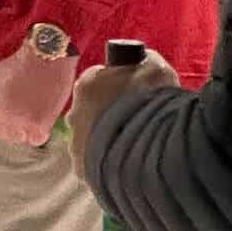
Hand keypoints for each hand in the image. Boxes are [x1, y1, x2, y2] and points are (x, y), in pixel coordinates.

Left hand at [0, 42, 77, 146]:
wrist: (46, 58)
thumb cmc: (21, 63)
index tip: (2, 118)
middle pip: (2, 134)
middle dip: (10, 125)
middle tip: (22, 110)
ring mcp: (19, 122)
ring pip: (19, 138)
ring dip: (25, 129)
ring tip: (33, 111)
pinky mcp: (38, 126)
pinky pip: (36, 139)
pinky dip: (39, 132)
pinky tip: (41, 117)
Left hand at [70, 49, 178, 182]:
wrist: (151, 148)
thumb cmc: (154, 103)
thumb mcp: (156, 69)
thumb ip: (144, 61)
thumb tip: (142, 61)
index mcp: (88, 84)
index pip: (100, 79)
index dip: (119, 85)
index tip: (136, 93)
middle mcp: (75, 112)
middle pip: (93, 109)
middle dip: (110, 112)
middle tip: (136, 120)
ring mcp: (76, 142)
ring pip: (91, 138)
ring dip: (109, 139)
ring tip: (134, 145)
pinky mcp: (82, 169)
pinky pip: (95, 163)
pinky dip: (109, 162)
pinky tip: (128, 163)